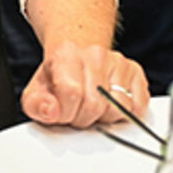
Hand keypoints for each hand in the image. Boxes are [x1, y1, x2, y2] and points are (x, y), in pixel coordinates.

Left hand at [21, 41, 148, 127]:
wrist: (74, 59)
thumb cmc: (56, 78)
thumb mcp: (35, 91)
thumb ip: (36, 105)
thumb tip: (51, 111)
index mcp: (66, 53)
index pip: (71, 93)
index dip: (65, 113)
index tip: (62, 112)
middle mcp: (95, 53)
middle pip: (95, 105)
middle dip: (83, 119)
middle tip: (76, 112)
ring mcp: (118, 61)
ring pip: (118, 107)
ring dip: (104, 118)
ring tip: (92, 107)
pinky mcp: (135, 72)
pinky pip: (137, 105)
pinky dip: (124, 114)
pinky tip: (109, 105)